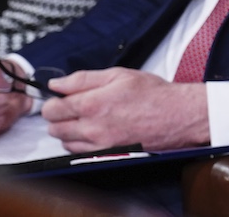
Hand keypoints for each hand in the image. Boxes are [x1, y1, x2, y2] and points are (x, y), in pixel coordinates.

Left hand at [41, 68, 209, 152]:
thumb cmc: (153, 94)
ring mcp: (99, 144)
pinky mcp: (107, 154)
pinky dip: (80, 143)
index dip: (53, 101)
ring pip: (64, 142)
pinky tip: (94, 130)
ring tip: (87, 118)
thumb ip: (83, 79)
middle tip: (76, 106)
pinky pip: (79, 152)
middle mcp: (92, 128)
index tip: (61, 97)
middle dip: (59, 116)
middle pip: (54, 128)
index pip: (51, 109)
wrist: (177, 116)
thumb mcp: (119, 74)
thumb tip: (56, 83)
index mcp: (92, 104)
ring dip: (69, 130)